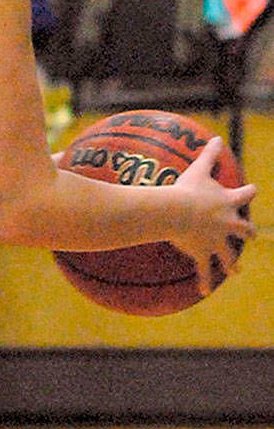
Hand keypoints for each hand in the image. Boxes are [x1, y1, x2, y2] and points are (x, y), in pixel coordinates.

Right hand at [170, 137, 256, 296]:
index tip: (252, 190)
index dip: (249, 192)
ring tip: (235, 270)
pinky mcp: (203, 252)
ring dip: (231, 263)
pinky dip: (204, 281)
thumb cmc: (186, 189)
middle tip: (250, 234)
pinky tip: (205, 292)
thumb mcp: (198, 169)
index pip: (245, 194)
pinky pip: (204, 270)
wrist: (176, 212)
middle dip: (247, 231)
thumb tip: (215, 136)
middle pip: (244, 229)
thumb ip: (208, 154)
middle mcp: (227, 223)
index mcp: (228, 202)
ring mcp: (216, 240)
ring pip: (228, 254)